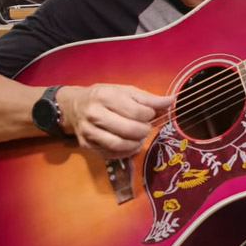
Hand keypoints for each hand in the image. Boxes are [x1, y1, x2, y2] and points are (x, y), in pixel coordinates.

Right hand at [57, 84, 173, 159]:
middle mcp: (94, 114)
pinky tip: (129, 145)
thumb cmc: (104, 96)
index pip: (136, 111)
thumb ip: (148, 98)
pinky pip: (110, 154)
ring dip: (135, 144)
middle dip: (144, 131)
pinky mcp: (86, 145)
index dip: (149, 115)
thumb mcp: (125, 91)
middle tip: (146, 129)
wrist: (74, 106)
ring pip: (119, 145)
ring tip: (139, 138)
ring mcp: (88, 131)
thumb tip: (171, 101)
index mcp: (106, 96)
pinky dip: (124, 153)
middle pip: (128, 130)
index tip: (150, 114)